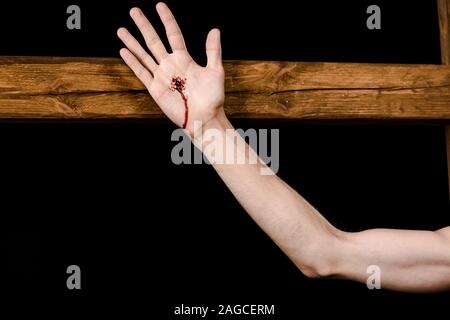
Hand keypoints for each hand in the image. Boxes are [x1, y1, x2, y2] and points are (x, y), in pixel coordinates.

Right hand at [117, 2, 224, 134]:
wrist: (204, 117)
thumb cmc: (213, 97)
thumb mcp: (215, 71)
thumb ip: (213, 51)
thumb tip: (215, 29)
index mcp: (184, 59)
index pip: (173, 34)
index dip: (167, 20)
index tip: (159, 5)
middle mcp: (171, 65)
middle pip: (154, 40)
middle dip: (144, 25)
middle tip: (134, 11)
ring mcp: (161, 76)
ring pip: (144, 54)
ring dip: (133, 42)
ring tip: (122, 29)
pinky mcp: (155, 88)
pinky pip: (142, 72)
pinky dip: (132, 62)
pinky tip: (123, 51)